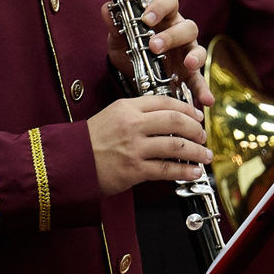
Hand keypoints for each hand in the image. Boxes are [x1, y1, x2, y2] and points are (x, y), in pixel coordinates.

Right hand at [87, 94, 210, 196]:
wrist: (69, 163)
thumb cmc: (89, 141)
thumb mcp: (111, 115)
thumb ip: (137, 113)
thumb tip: (166, 117)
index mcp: (127, 107)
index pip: (165, 102)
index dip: (186, 108)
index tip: (197, 116)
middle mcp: (132, 124)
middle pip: (175, 120)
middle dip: (195, 128)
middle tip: (202, 135)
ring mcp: (134, 147)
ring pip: (176, 145)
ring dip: (196, 151)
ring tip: (205, 155)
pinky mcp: (134, 169)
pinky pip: (167, 169)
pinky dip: (184, 170)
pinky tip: (193, 172)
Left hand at [105, 0, 211, 107]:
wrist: (131, 72)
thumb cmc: (130, 47)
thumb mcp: (119, 38)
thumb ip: (115, 25)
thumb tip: (106, 8)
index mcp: (163, 17)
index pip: (169, 2)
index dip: (160, 7)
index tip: (146, 18)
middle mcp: (179, 31)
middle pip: (186, 26)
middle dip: (171, 36)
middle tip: (154, 46)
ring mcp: (187, 52)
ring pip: (197, 48)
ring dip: (194, 56)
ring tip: (188, 64)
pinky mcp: (189, 73)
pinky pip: (199, 79)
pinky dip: (203, 89)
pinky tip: (206, 99)